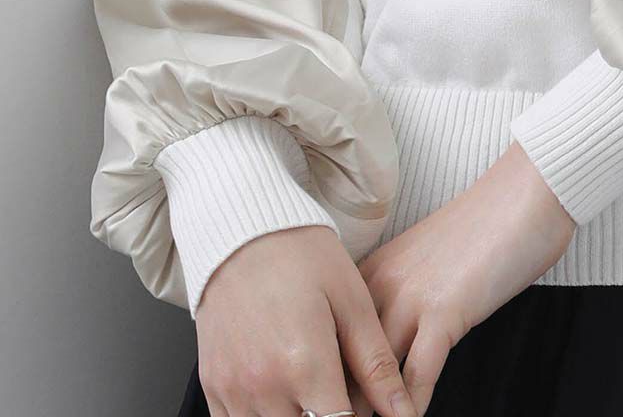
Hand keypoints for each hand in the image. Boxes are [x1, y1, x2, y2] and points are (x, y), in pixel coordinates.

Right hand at [194, 223, 417, 416]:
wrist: (243, 232)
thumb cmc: (302, 257)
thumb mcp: (352, 301)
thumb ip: (376, 365)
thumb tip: (402, 412)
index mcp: (305, 366)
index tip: (365, 409)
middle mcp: (264, 387)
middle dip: (329, 416)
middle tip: (340, 388)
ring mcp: (233, 390)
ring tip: (312, 386)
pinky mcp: (212, 386)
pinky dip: (263, 416)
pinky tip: (281, 390)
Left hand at [350, 139, 577, 415]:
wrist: (528, 188)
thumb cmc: (487, 226)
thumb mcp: (424, 264)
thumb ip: (399, 302)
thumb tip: (387, 351)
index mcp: (368, 275)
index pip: (328, 343)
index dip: (323, 382)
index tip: (318, 405)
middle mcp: (378, 286)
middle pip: (340, 364)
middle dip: (337, 402)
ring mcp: (409, 298)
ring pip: (370, 378)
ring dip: (367, 413)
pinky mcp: (445, 310)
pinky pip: (417, 377)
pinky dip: (408, 411)